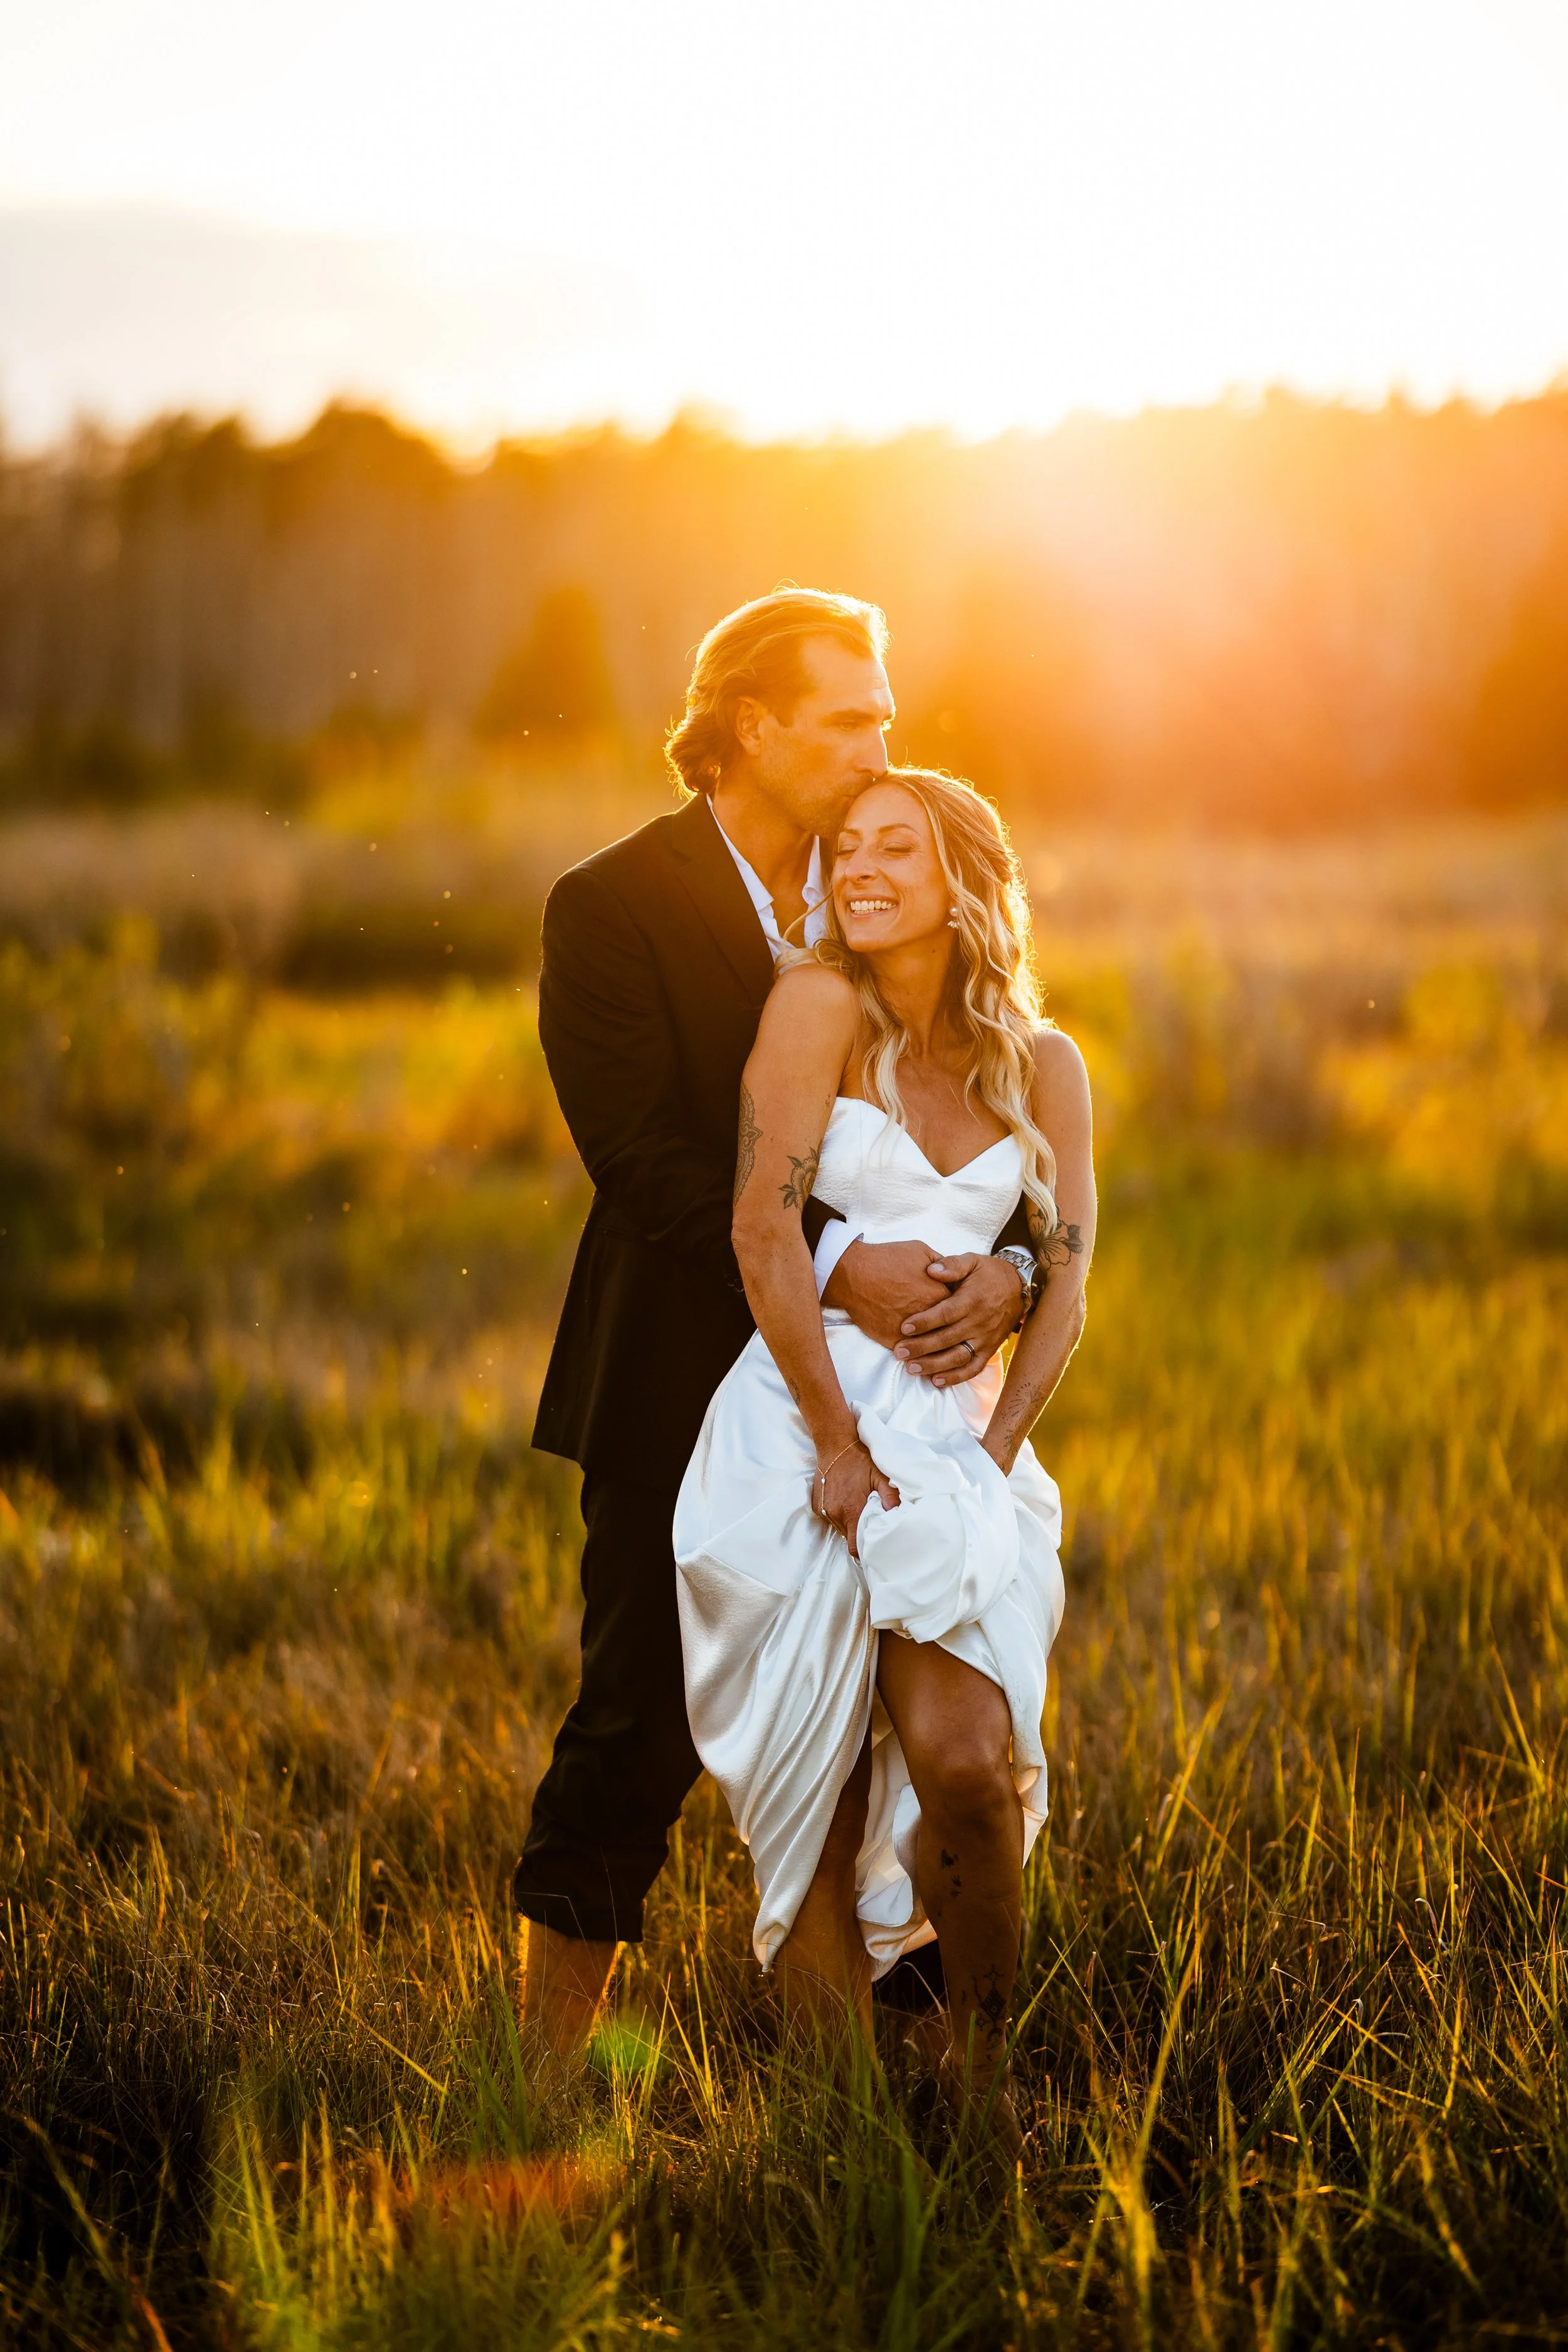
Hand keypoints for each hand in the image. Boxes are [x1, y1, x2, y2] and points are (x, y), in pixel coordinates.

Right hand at [815, 1438, 899, 1560]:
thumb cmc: (860, 1460)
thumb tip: (896, 1515)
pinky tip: (845, 1500)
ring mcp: (823, 1509)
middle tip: (868, 1523)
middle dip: (857, 1534)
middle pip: (847, 1538)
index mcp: (851, 1510)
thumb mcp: (880, 1476)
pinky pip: (829, 1517)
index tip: (872, 1544)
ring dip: (848, 1523)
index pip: (854, 1546)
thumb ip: (889, 1497)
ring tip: (857, 1508)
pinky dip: (838, 1514)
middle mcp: (834, 1513)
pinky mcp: (816, 1504)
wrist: (835, 1444)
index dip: (863, 1549)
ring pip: (838, 1527)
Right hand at [821, 1237, 951, 1349]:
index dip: (959, 1311)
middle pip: (950, 1332)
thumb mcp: (920, 1251)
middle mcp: (930, 1316)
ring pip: (932, 1349)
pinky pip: (911, 1355)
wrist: (854, 1274)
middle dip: (953, 1334)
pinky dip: (916, 1358)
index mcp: (940, 1294)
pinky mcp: (894, 1341)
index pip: (960, 1309)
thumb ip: (942, 1264)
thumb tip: (952, 1272)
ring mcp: (912, 1332)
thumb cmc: (887, 1259)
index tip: (958, 1313)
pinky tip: (919, 1360)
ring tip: (940, 1356)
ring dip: (938, 1354)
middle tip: (952, 1336)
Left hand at [894, 1252, 1025, 1384]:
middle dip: (921, 1347)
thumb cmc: (989, 1273)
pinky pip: (973, 1368)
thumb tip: (931, 1269)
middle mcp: (979, 1322)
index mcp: (972, 1300)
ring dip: (934, 1365)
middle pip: (947, 1339)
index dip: (924, 1322)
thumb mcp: (972, 1261)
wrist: (1020, 1288)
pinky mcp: (990, 1350)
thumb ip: (952, 1265)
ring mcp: (985, 1339)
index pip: (945, 1314)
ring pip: (958, 1357)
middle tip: (899, 1352)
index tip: (904, 1327)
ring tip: (911, 1369)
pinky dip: (956, 1377)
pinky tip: (936, 1381)